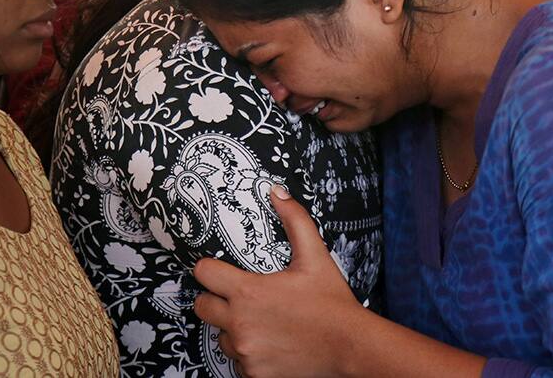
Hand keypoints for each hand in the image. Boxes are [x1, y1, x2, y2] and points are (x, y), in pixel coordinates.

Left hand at [194, 185, 365, 377]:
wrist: (350, 346)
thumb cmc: (332, 303)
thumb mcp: (315, 256)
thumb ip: (294, 220)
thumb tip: (277, 192)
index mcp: (248, 292)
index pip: (204, 274)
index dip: (210, 269)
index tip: (220, 270)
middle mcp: (240, 323)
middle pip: (202, 307)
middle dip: (215, 299)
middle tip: (238, 297)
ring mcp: (245, 351)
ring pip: (220, 336)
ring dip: (234, 328)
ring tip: (262, 321)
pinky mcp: (253, 374)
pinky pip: (238, 362)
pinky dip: (250, 353)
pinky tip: (271, 342)